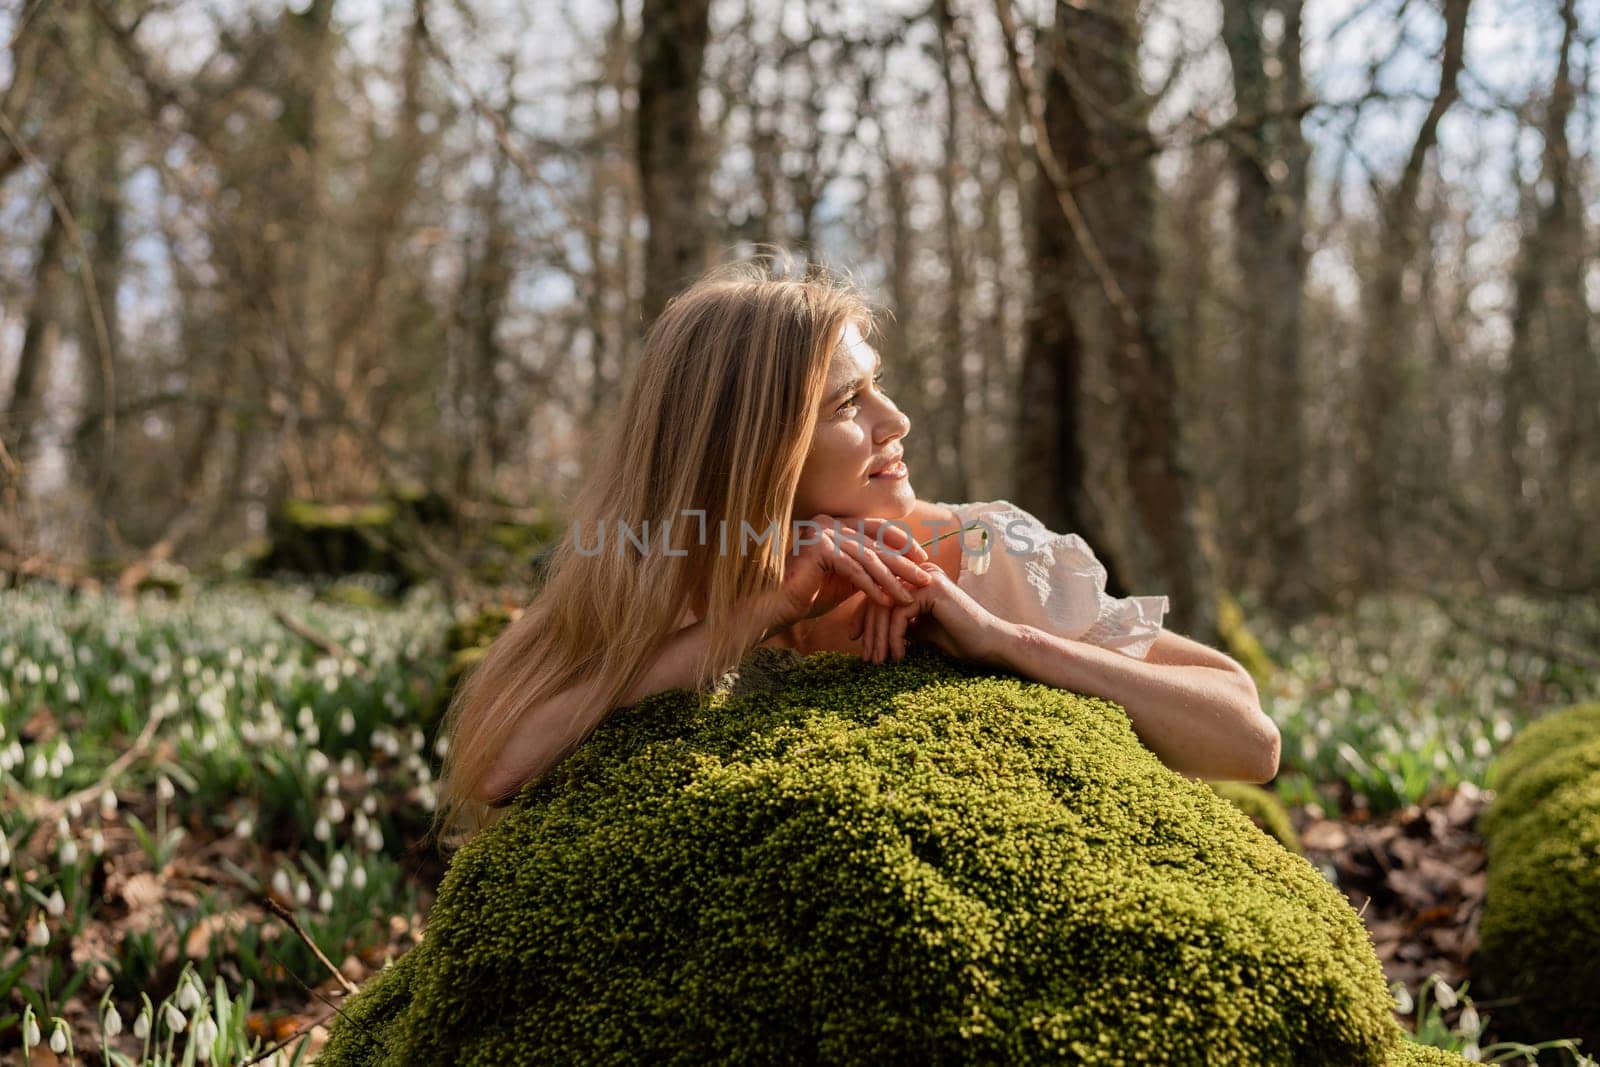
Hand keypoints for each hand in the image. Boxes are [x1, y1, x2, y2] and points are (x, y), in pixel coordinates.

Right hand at [766, 514, 932, 633]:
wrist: (774, 606)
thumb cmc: (807, 595)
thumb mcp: (845, 579)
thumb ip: (867, 570)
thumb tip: (897, 571)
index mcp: (834, 524)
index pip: (875, 529)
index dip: (901, 543)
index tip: (923, 560)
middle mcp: (828, 522)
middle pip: (875, 544)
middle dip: (903, 563)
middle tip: (926, 578)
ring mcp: (821, 532)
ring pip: (867, 558)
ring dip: (891, 579)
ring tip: (909, 596)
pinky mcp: (818, 548)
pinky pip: (852, 569)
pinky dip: (871, 586)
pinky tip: (886, 601)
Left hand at [850, 560, 1012, 665]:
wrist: (990, 645)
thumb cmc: (958, 640)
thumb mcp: (918, 629)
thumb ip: (897, 623)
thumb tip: (867, 630)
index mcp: (915, 579)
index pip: (878, 592)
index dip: (863, 617)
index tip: (855, 640)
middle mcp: (919, 573)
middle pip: (877, 596)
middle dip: (868, 630)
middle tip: (865, 657)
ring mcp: (926, 578)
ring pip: (885, 605)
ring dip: (879, 638)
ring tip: (878, 661)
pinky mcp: (932, 589)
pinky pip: (899, 613)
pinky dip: (895, 637)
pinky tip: (899, 655)